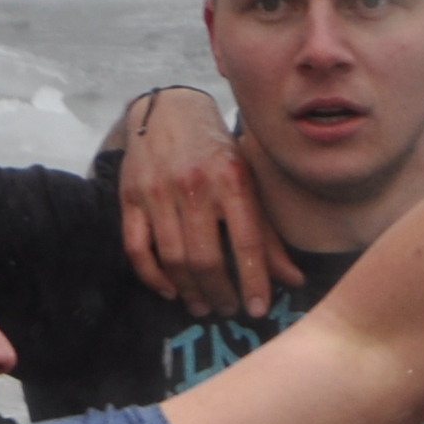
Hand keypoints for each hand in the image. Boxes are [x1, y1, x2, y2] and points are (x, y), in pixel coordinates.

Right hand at [117, 88, 292, 320]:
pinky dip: (152, 276)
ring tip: (203, 306)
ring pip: (172, 258)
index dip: (254, 282)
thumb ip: (268, 234)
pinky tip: (170, 290)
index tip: (259, 310)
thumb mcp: (250, 184)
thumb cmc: (219, 154)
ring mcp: (158, 192)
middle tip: (228, 311)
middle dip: (219, 293)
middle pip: (205, 258)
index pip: (247, 243)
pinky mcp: (129, 197)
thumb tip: (294, 281)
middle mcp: (194, 186)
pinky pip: (136, 248)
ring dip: (189, 290)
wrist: (169, 112)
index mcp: (232, 181)